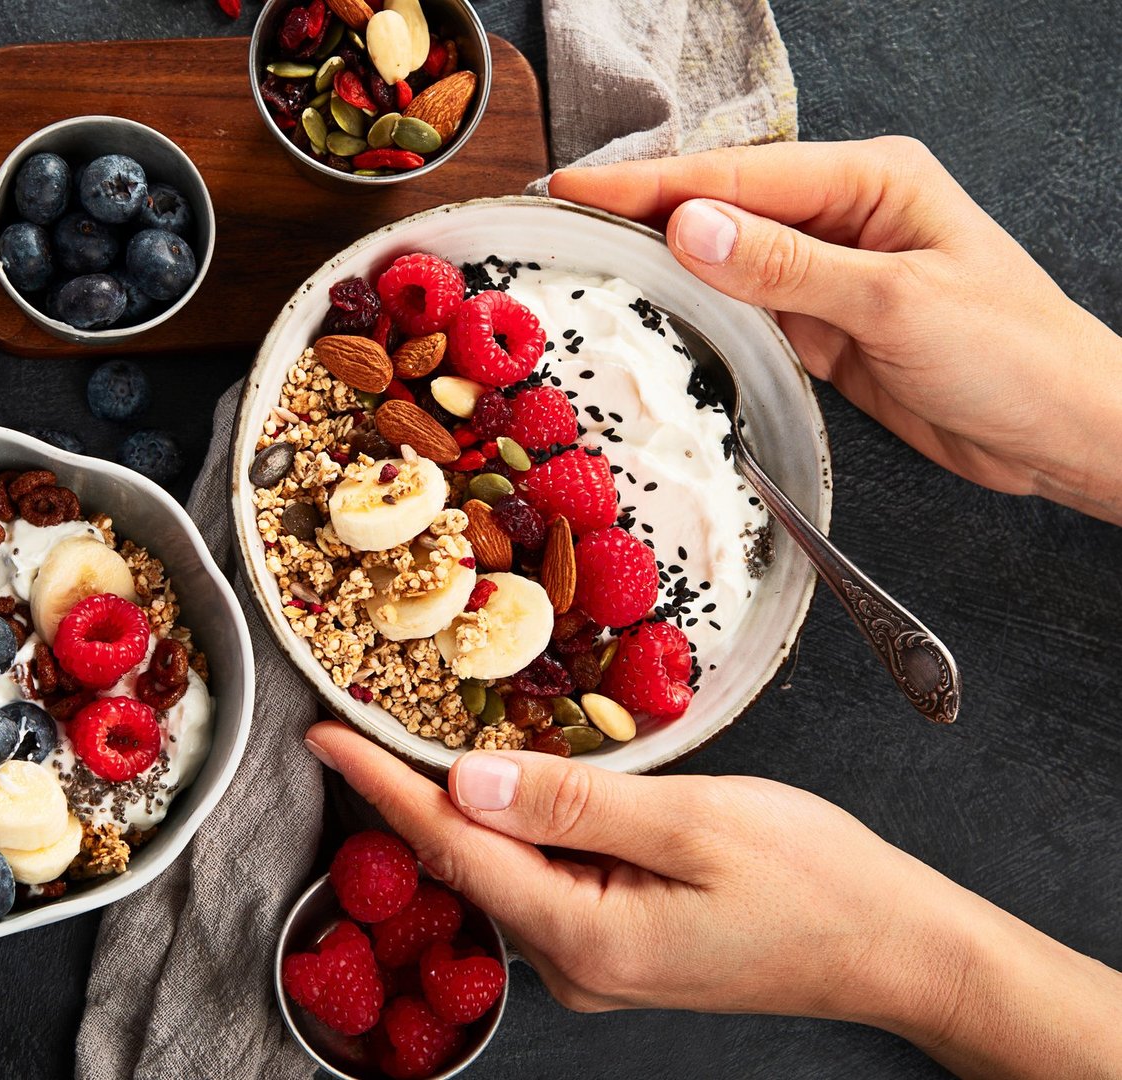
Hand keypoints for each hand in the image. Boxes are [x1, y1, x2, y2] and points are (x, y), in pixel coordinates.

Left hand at [305, 722, 1121, 1077]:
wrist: (893, 947)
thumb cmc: (815, 884)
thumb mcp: (693, 822)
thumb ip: (571, 802)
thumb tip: (467, 782)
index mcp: (583, 936)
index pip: (453, 848)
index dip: (381, 786)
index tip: (323, 737)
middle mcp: (572, 962)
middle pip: (465, 861)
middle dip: (410, 789)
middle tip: (362, 715)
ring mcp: (592, 962)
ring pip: (501, 867)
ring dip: (463, 804)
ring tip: (422, 734)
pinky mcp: (614, 945)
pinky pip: (540, 876)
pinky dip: (516, 825)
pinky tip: (511, 782)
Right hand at [550, 137, 1121, 523]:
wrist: (1064, 431)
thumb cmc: (1012, 354)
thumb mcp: (894, 302)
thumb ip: (787, 266)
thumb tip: (689, 228)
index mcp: (869, 180)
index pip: (734, 176)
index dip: (645, 184)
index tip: (571, 190)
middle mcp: (844, 215)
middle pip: (720, 209)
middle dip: (638, 216)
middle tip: (557, 227)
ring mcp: (830, 272)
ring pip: (724, 261)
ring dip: (661, 267)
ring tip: (584, 270)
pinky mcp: (824, 326)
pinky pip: (744, 311)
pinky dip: (697, 315)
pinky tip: (654, 319)